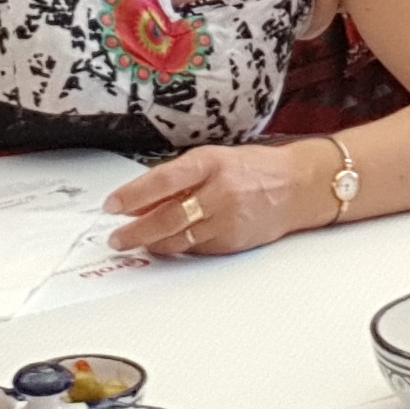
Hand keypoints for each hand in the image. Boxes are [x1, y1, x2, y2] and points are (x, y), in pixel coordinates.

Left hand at [104, 144, 319, 256]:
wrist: (297, 186)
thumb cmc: (255, 169)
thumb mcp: (214, 159)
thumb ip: (179, 177)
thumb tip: (140, 198)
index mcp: (210, 163)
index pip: (162, 181)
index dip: (133, 195)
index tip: (112, 205)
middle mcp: (219, 191)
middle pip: (167, 217)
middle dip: (135, 231)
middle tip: (117, 237)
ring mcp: (227, 219)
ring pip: (179, 238)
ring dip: (153, 242)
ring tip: (138, 242)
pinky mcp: (233, 242)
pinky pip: (197, 249)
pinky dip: (180, 246)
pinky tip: (169, 243)